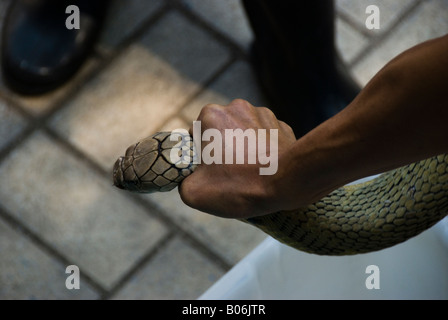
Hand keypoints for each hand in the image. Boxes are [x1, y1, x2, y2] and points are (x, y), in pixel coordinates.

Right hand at [178, 99, 295, 218]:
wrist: (288, 183)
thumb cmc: (239, 185)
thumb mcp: (194, 193)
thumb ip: (183, 181)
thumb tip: (189, 181)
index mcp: (210, 115)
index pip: (195, 134)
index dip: (198, 155)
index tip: (207, 171)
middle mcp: (236, 107)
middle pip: (220, 131)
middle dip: (221, 150)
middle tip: (227, 174)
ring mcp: (263, 114)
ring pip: (243, 133)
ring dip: (242, 148)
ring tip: (248, 173)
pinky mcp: (282, 126)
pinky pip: (265, 138)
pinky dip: (262, 150)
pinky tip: (264, 168)